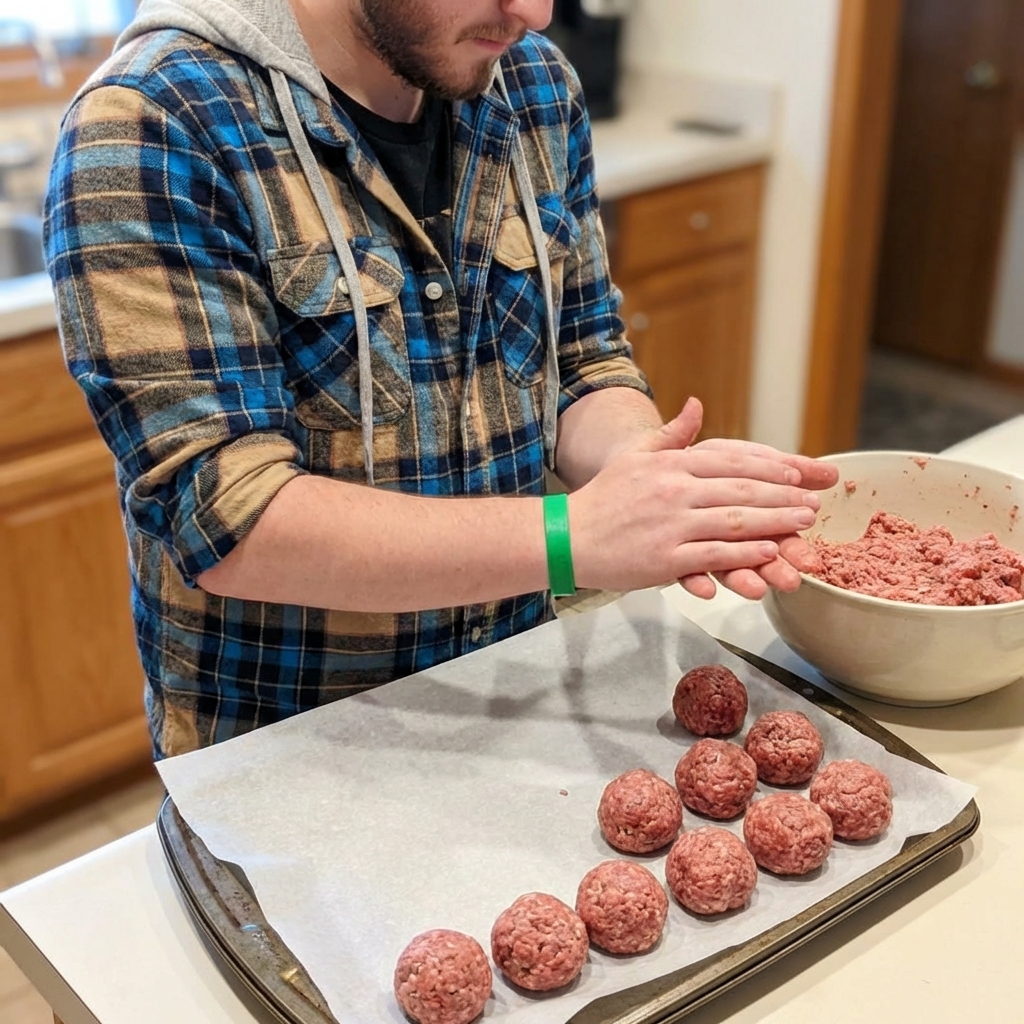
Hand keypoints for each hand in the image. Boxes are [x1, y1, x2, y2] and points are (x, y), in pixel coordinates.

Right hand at [567, 399, 825, 593]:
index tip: (796, 474)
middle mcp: (674, 491)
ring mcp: (670, 525)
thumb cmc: (602, 499)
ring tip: (802, 527)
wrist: (566, 537)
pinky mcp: (664, 559)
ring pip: (735, 522)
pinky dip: (745, 553)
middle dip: (782, 497)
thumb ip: (671, 434)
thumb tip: (697, 405)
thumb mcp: (635, 457)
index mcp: (670, 465)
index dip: (768, 468)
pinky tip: (769, 552)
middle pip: (741, 491)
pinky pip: (714, 554)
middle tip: (811, 504)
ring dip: (774, 524)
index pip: (730, 461)